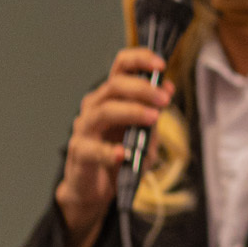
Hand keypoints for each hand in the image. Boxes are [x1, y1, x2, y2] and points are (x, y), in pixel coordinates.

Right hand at [54, 46, 172, 246]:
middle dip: (143, 88)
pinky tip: (124, 154)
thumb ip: (155, 110)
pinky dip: (109, 151)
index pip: (121, 66)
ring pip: (104, 111)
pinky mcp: (79, 153)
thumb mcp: (145, 130)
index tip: (161, 65)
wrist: (96, 186)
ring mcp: (84, 128)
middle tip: (164, 99)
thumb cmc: (121, 153)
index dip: (140, 60)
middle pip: (114, 85)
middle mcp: (95, 106)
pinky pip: (92, 149)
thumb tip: (168, 89)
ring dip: (132, 112)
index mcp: (112, 95)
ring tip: (153, 119)